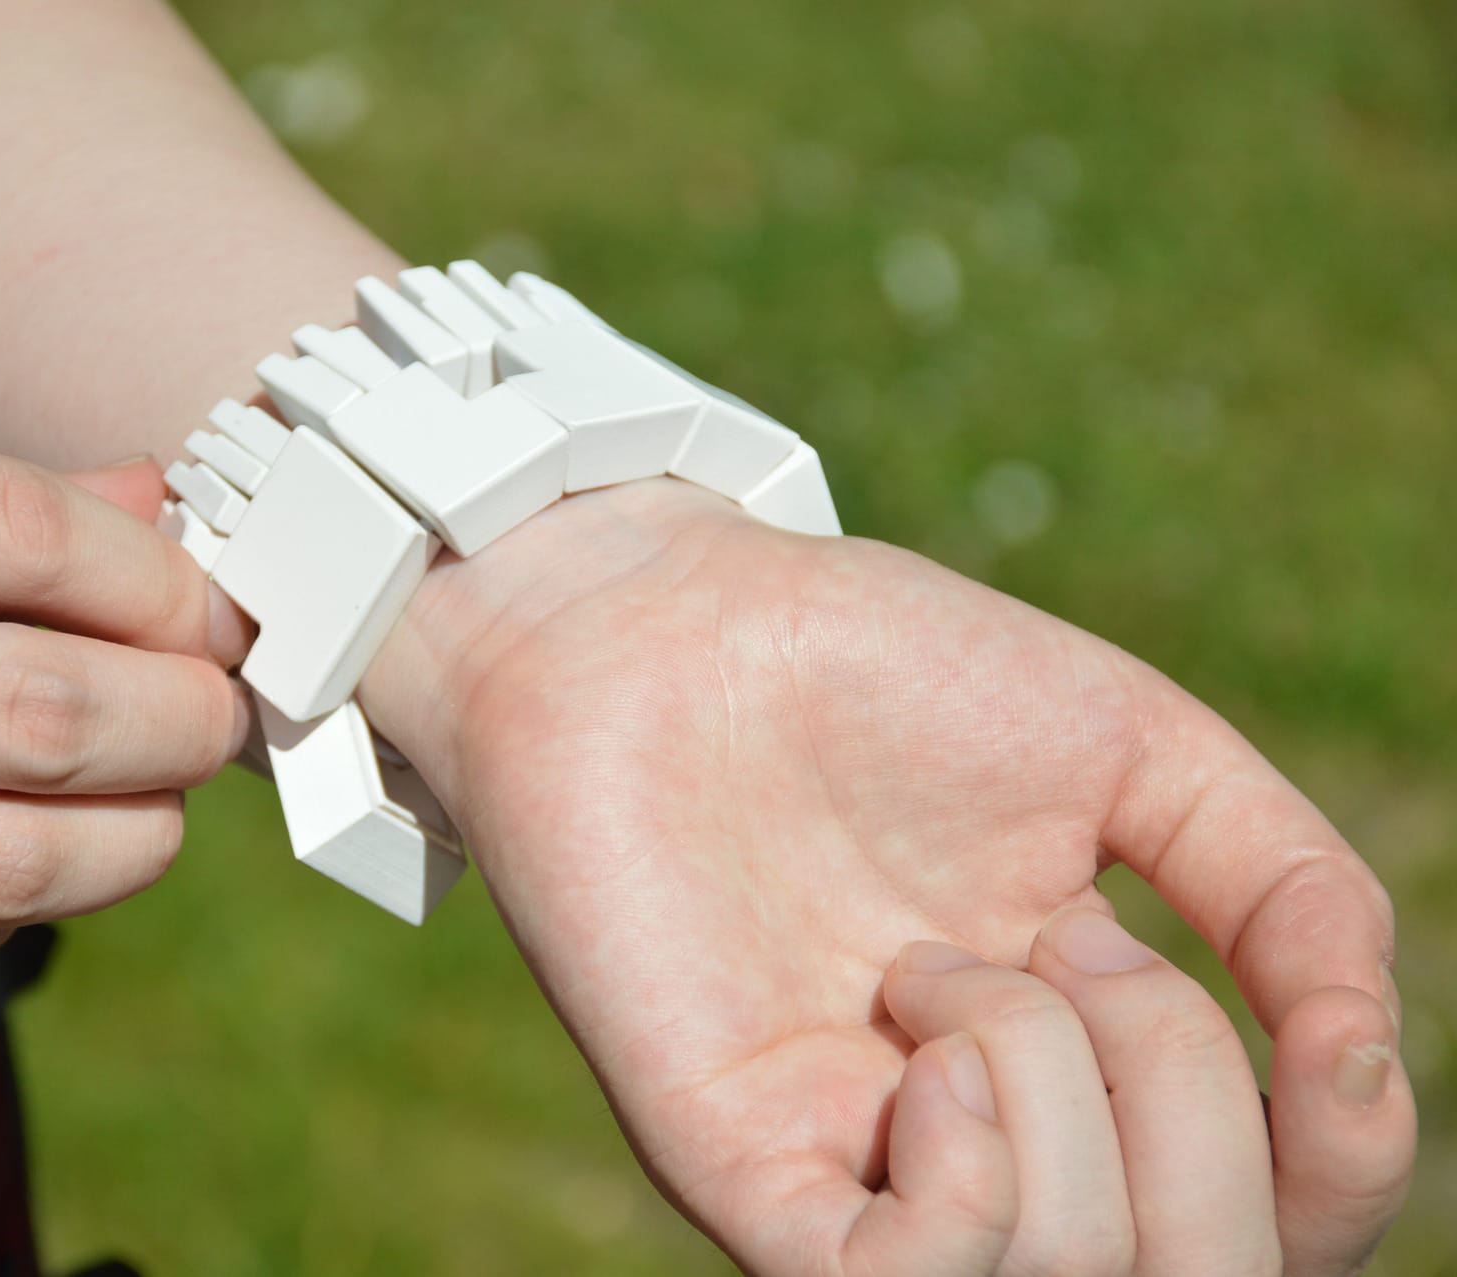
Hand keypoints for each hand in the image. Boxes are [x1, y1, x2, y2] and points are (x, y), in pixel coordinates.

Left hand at [359, 478, 1413, 1274]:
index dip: (1343, 1173)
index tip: (1327, 1039)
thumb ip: (1282, 893)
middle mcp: (976, 1145)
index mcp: (1081, 1068)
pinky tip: (930, 1060)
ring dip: (1068, 1103)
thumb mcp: (1134, 752)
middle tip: (1070, 940)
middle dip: (1196, 1108)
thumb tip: (1362, 1062)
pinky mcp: (732, 1162)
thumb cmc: (880, 671)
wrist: (658, 621)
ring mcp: (853, 1166)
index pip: (1263, 1231)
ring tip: (934, 963)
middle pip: (1187, 1272)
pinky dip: (974, 1198)